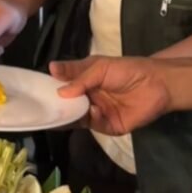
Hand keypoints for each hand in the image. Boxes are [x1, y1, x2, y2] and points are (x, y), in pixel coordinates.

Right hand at [50, 55, 172, 133]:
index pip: (63, 85)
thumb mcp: (100, 67)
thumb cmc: (128, 70)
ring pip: (76, 117)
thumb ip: (78, 75)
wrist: (157, 85)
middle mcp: (88, 98)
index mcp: (84, 81)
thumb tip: (52, 74)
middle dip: (56, 105)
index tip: (34, 90)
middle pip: (67, 104)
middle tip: (40, 105)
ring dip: (68, 114)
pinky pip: (92, 125)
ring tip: (58, 110)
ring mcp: (97, 113)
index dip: (50, 88)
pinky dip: (87, 119)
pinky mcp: (108, 126)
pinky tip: (87, 112)